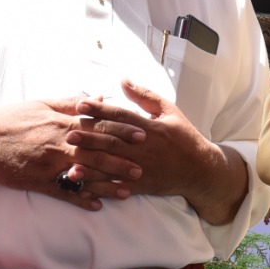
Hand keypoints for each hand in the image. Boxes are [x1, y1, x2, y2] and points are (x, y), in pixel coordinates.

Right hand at [0, 98, 145, 210]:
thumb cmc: (11, 118)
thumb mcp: (43, 103)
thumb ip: (73, 102)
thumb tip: (100, 97)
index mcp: (63, 121)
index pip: (99, 125)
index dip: (123, 130)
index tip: (144, 134)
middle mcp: (59, 142)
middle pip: (97, 151)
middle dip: (122, 160)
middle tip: (145, 167)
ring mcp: (48, 163)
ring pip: (84, 174)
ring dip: (107, 184)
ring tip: (127, 191)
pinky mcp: (36, 180)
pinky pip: (62, 192)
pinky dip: (79, 199)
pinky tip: (96, 206)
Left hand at [67, 80, 244, 224]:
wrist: (200, 169)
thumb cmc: (184, 136)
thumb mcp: (170, 111)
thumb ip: (145, 96)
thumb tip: (123, 80)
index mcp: (152, 127)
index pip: (123, 116)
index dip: (101, 110)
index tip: (82, 105)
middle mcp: (146, 147)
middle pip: (114, 141)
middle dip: (91, 138)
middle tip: (69, 134)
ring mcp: (143, 167)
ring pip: (113, 166)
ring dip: (91, 165)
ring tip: (70, 163)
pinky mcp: (142, 185)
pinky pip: (117, 187)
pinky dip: (100, 188)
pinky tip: (84, 186)